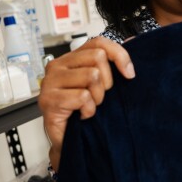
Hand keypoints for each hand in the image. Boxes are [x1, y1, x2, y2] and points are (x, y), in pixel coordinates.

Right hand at [39, 37, 134, 169]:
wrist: (68, 141)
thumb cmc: (83, 112)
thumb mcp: (101, 85)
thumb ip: (112, 63)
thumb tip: (132, 40)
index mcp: (71, 59)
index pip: (98, 42)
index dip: (119, 55)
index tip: (129, 74)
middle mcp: (58, 66)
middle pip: (98, 58)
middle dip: (107, 82)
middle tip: (98, 97)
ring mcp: (50, 82)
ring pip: (92, 76)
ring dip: (97, 98)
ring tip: (88, 106)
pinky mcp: (49, 100)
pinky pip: (83, 97)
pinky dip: (89, 111)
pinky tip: (82, 116)